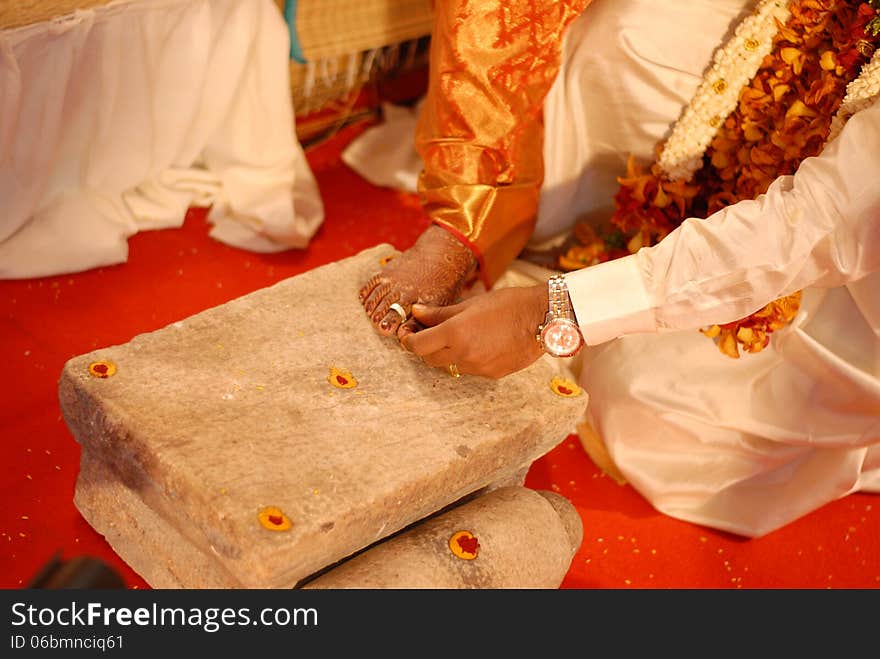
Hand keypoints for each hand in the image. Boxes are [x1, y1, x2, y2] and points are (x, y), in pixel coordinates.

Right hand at [358, 225, 477, 340]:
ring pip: (376, 296)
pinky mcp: (386, 273)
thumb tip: (405, 338)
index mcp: (418, 299)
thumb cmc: (441, 286)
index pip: (401, 314)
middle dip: (379, 317)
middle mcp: (403, 289)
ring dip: (372, 307)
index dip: (392, 322)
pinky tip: (366, 303)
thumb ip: (422, 322)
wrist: (438, 256)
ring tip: (370, 315)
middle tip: (376, 325)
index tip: (385, 330)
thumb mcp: (438, 305)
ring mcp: (393, 280)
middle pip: (386, 306)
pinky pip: (371, 284)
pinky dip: (366, 294)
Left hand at [402, 284, 547, 378]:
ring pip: (449, 366)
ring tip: (455, 337)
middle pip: (429, 359)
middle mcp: (463, 354)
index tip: (408, 332)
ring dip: (445, 354)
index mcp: (455, 333)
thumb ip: (440, 313)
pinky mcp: (491, 374)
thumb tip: (417, 313)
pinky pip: (469, 369)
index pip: (417, 346)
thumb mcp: (470, 304)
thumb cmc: (508, 304)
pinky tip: (477, 344)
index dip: (408, 340)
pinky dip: (465, 359)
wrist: (543, 319)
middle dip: (424, 347)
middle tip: (427, 333)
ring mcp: (478, 368)